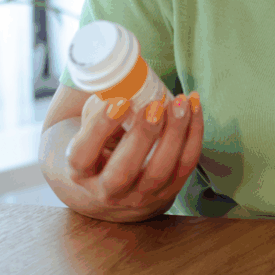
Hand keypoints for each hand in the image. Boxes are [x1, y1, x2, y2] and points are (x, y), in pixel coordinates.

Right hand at [59, 91, 204, 222]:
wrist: (114, 188)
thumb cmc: (98, 148)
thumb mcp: (86, 131)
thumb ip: (97, 110)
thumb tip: (118, 78)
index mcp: (81, 172)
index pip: (83, 155)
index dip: (99, 128)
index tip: (119, 102)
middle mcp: (108, 191)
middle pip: (123, 171)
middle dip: (142, 136)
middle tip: (155, 106)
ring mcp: (140, 196)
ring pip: (160, 171)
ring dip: (174, 135)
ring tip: (180, 104)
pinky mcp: (167, 192)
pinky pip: (184, 166)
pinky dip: (193, 136)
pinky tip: (194, 108)